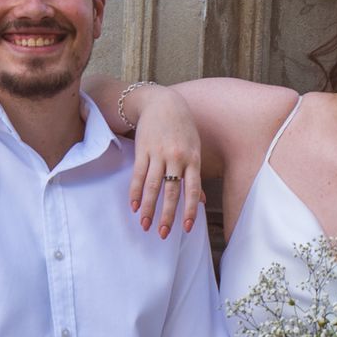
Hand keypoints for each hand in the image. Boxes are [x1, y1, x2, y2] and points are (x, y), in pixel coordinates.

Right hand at [127, 88, 202, 236]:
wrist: (163, 103)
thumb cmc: (183, 129)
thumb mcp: (195, 149)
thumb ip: (195, 175)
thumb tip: (202, 201)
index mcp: (193, 159)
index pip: (192, 189)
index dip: (189, 210)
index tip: (186, 228)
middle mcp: (176, 157)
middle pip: (171, 191)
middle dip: (166, 215)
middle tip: (162, 234)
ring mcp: (158, 153)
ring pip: (153, 186)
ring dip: (148, 208)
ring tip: (145, 225)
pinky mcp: (143, 149)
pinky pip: (138, 174)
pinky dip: (135, 192)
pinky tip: (134, 206)